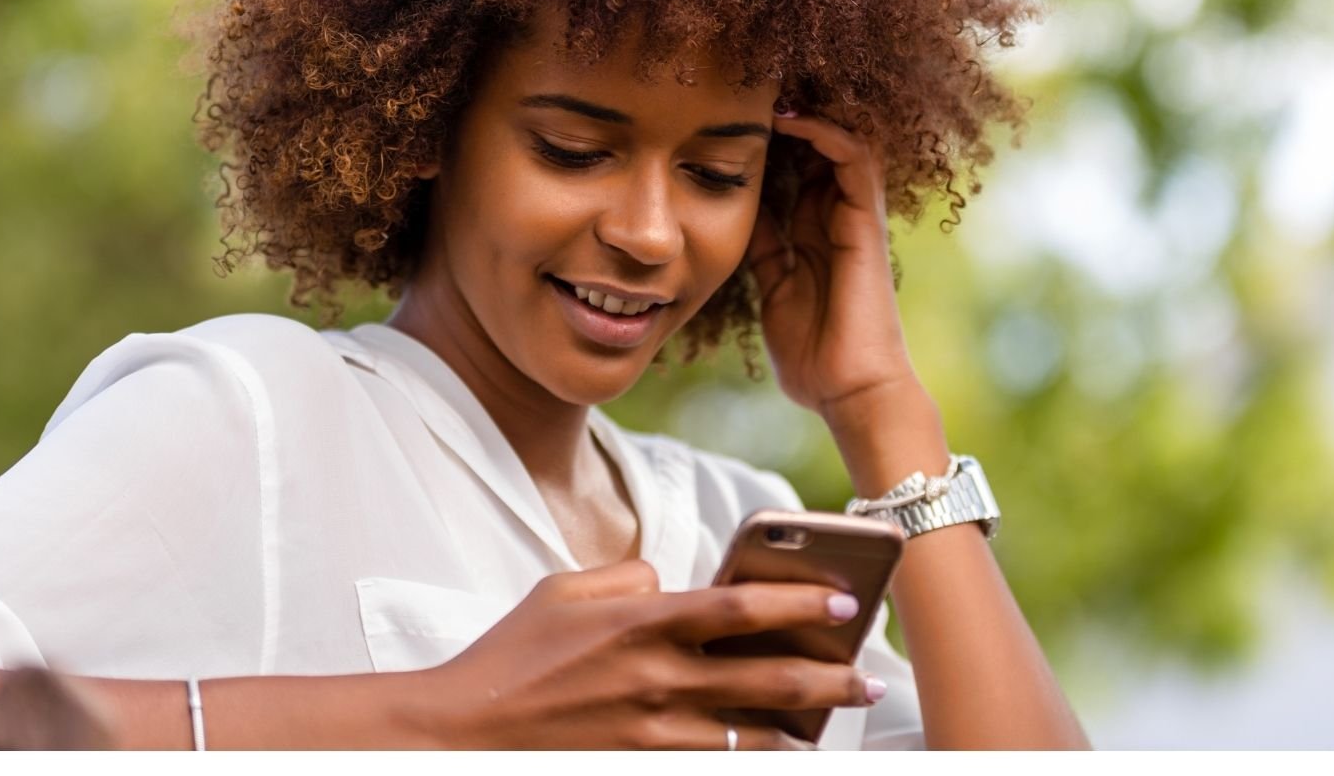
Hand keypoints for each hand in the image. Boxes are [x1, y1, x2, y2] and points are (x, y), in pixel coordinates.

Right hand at [406, 560, 878, 749]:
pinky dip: (748, 761)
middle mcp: (654, 677)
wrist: (463, 732)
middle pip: (763, 679)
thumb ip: (626, 577)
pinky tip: (779, 758)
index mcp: (638, 621)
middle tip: (870, 677)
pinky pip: (713, 764)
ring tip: (834, 728)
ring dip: (800, 733)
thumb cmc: (510, 656)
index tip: (842, 601)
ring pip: (748, 735)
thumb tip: (670, 580)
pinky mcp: (639, 764)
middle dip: (827, 678)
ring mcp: (649, 731)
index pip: (737, 607)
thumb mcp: (562, 591)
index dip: (797, 603)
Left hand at [747, 104, 917, 423]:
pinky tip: (788, 118)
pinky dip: (824, 131)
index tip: (722, 114)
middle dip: (784, 113)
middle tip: (742, 84)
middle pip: (817, 143)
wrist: (849, 392)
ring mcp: (854, 216)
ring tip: (764, 87)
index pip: (794, 165)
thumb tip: (734, 213)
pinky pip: (854, 157)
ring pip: (840, 137)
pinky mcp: (865, 221)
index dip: (765, 137)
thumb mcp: (772, 289)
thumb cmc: (813, 355)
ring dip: (805, 111)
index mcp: (812, 231)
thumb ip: (764, 250)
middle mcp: (836, 215)